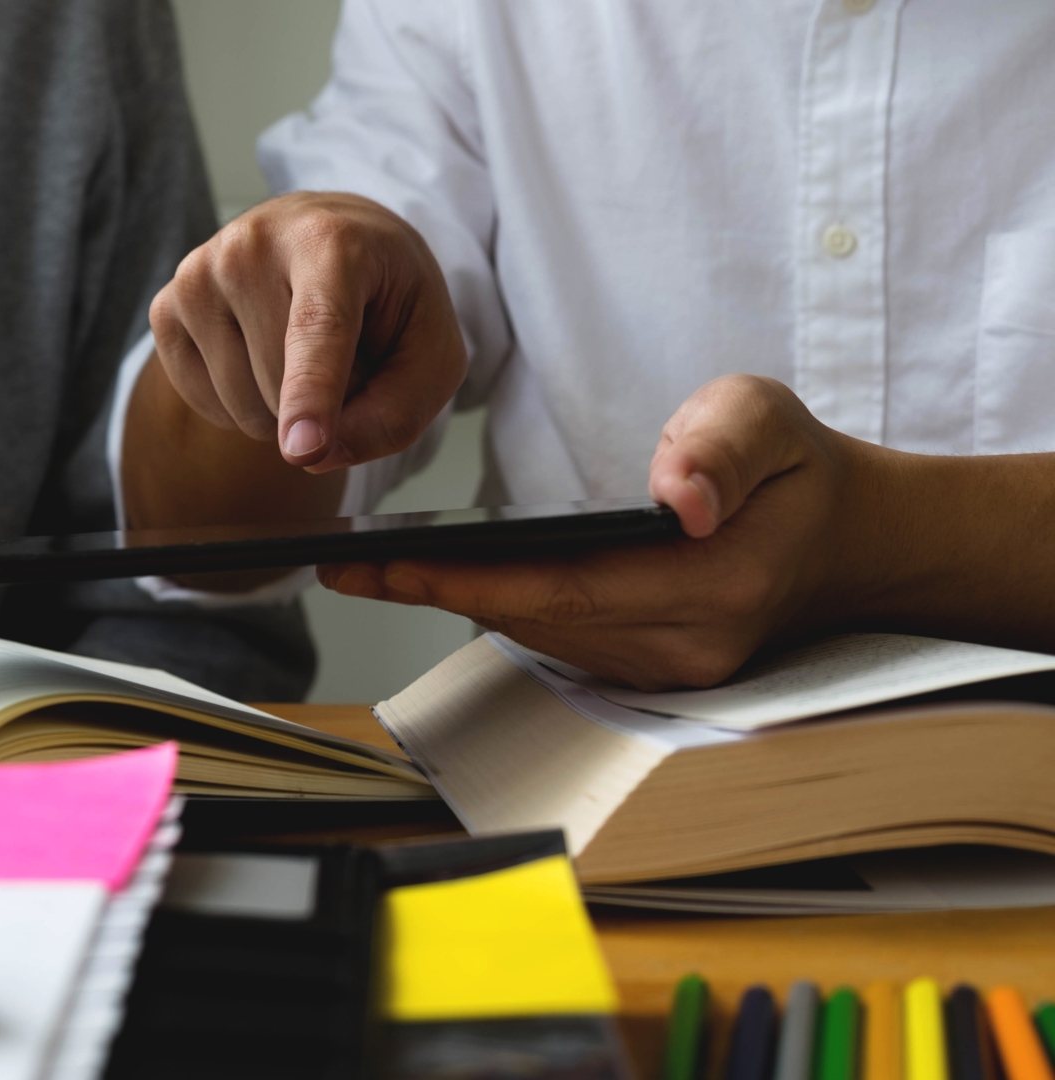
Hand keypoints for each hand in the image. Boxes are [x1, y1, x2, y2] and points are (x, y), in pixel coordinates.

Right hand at [147, 191, 466, 472]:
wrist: (327, 235)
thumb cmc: (384, 296)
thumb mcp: (431, 350)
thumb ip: (395, 413)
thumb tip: (313, 457)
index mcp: (331, 242)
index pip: (317, 330)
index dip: (311, 395)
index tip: (303, 449)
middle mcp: (253, 247)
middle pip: (280, 386)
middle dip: (324, 405)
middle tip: (346, 354)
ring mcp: (200, 274)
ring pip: (240, 405)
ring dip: (281, 409)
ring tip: (302, 352)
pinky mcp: (167, 306)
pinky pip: (202, 401)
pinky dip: (239, 406)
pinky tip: (260, 359)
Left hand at [318, 376, 890, 688]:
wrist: (844, 546)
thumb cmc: (795, 473)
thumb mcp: (771, 421)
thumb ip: (723, 446)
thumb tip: (679, 496)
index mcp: (711, 589)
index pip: (560, 592)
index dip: (463, 580)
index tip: (382, 564)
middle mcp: (680, 650)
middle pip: (527, 622)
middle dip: (427, 591)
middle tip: (336, 562)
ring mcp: (660, 674)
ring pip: (530, 637)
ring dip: (449, 602)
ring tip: (362, 568)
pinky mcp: (641, 673)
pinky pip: (548, 640)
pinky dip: (491, 607)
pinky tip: (431, 579)